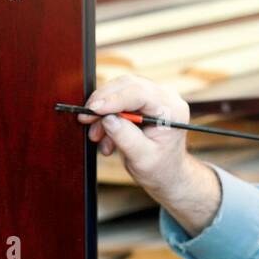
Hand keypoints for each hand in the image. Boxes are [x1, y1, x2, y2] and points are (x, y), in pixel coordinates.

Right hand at [78, 74, 190, 194]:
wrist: (166, 173)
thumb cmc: (160, 168)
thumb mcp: (142, 158)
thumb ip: (126, 137)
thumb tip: (108, 119)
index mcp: (172, 110)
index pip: (140, 93)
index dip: (114, 99)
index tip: (94, 109)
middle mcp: (165, 98)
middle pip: (128, 86)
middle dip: (103, 102)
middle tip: (86, 118)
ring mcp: (154, 97)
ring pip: (120, 91)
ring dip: (103, 112)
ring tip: (96, 136)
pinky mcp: (142, 102)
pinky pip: (118, 100)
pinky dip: (107, 117)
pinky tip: (105, 137)